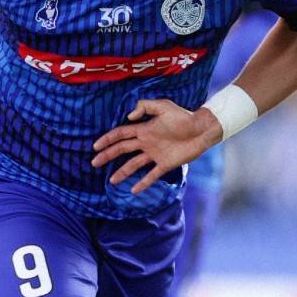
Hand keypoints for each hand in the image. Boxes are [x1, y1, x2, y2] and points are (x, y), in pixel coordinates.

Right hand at [90, 98, 221, 193]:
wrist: (202, 129)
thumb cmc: (184, 116)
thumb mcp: (164, 106)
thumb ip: (145, 107)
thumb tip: (129, 116)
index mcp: (143, 129)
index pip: (121, 134)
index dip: (107, 140)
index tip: (95, 147)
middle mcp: (146, 142)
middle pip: (122, 150)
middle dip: (108, 156)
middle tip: (94, 163)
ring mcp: (155, 154)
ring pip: (134, 165)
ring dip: (122, 172)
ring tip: (112, 181)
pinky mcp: (165, 164)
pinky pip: (152, 175)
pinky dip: (143, 183)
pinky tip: (133, 191)